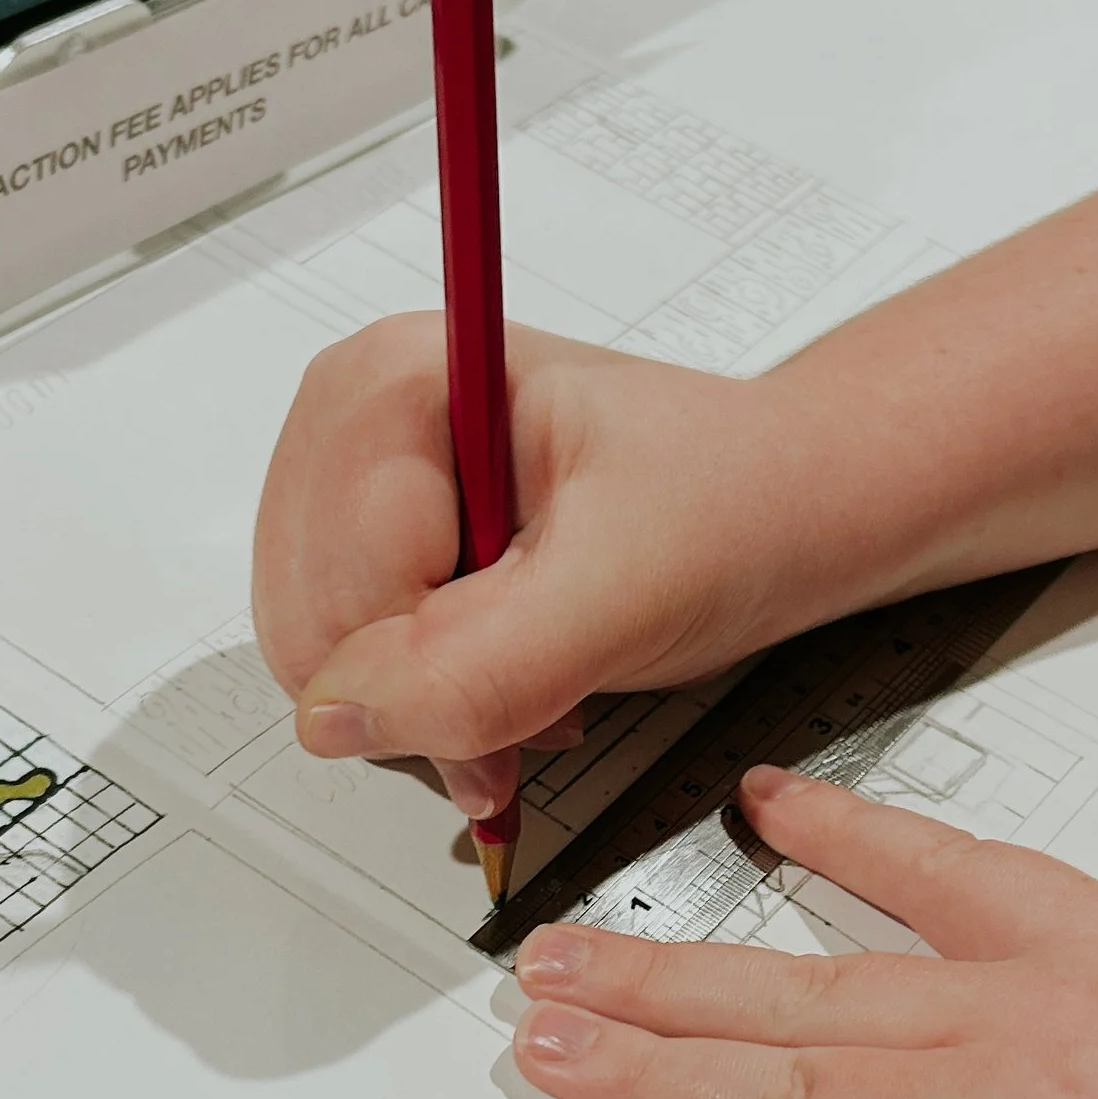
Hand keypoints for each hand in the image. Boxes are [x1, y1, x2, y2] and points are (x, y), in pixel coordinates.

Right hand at [251, 317, 873, 822]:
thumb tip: (333, 718)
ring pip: (320, 659)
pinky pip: (350, 665)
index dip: (432, 666)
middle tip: (548, 691)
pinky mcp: (378, 543)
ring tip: (541, 675)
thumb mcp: (622, 593)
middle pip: (308, 622)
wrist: (789, 504)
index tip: (545, 685)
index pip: (340, 580)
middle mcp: (352, 420)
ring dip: (430, 705)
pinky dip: (430, 701)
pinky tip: (512, 674)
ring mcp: (354, 484)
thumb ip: (475, 665)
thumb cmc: (733, 505)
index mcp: (395, 379)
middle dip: (425, 693)